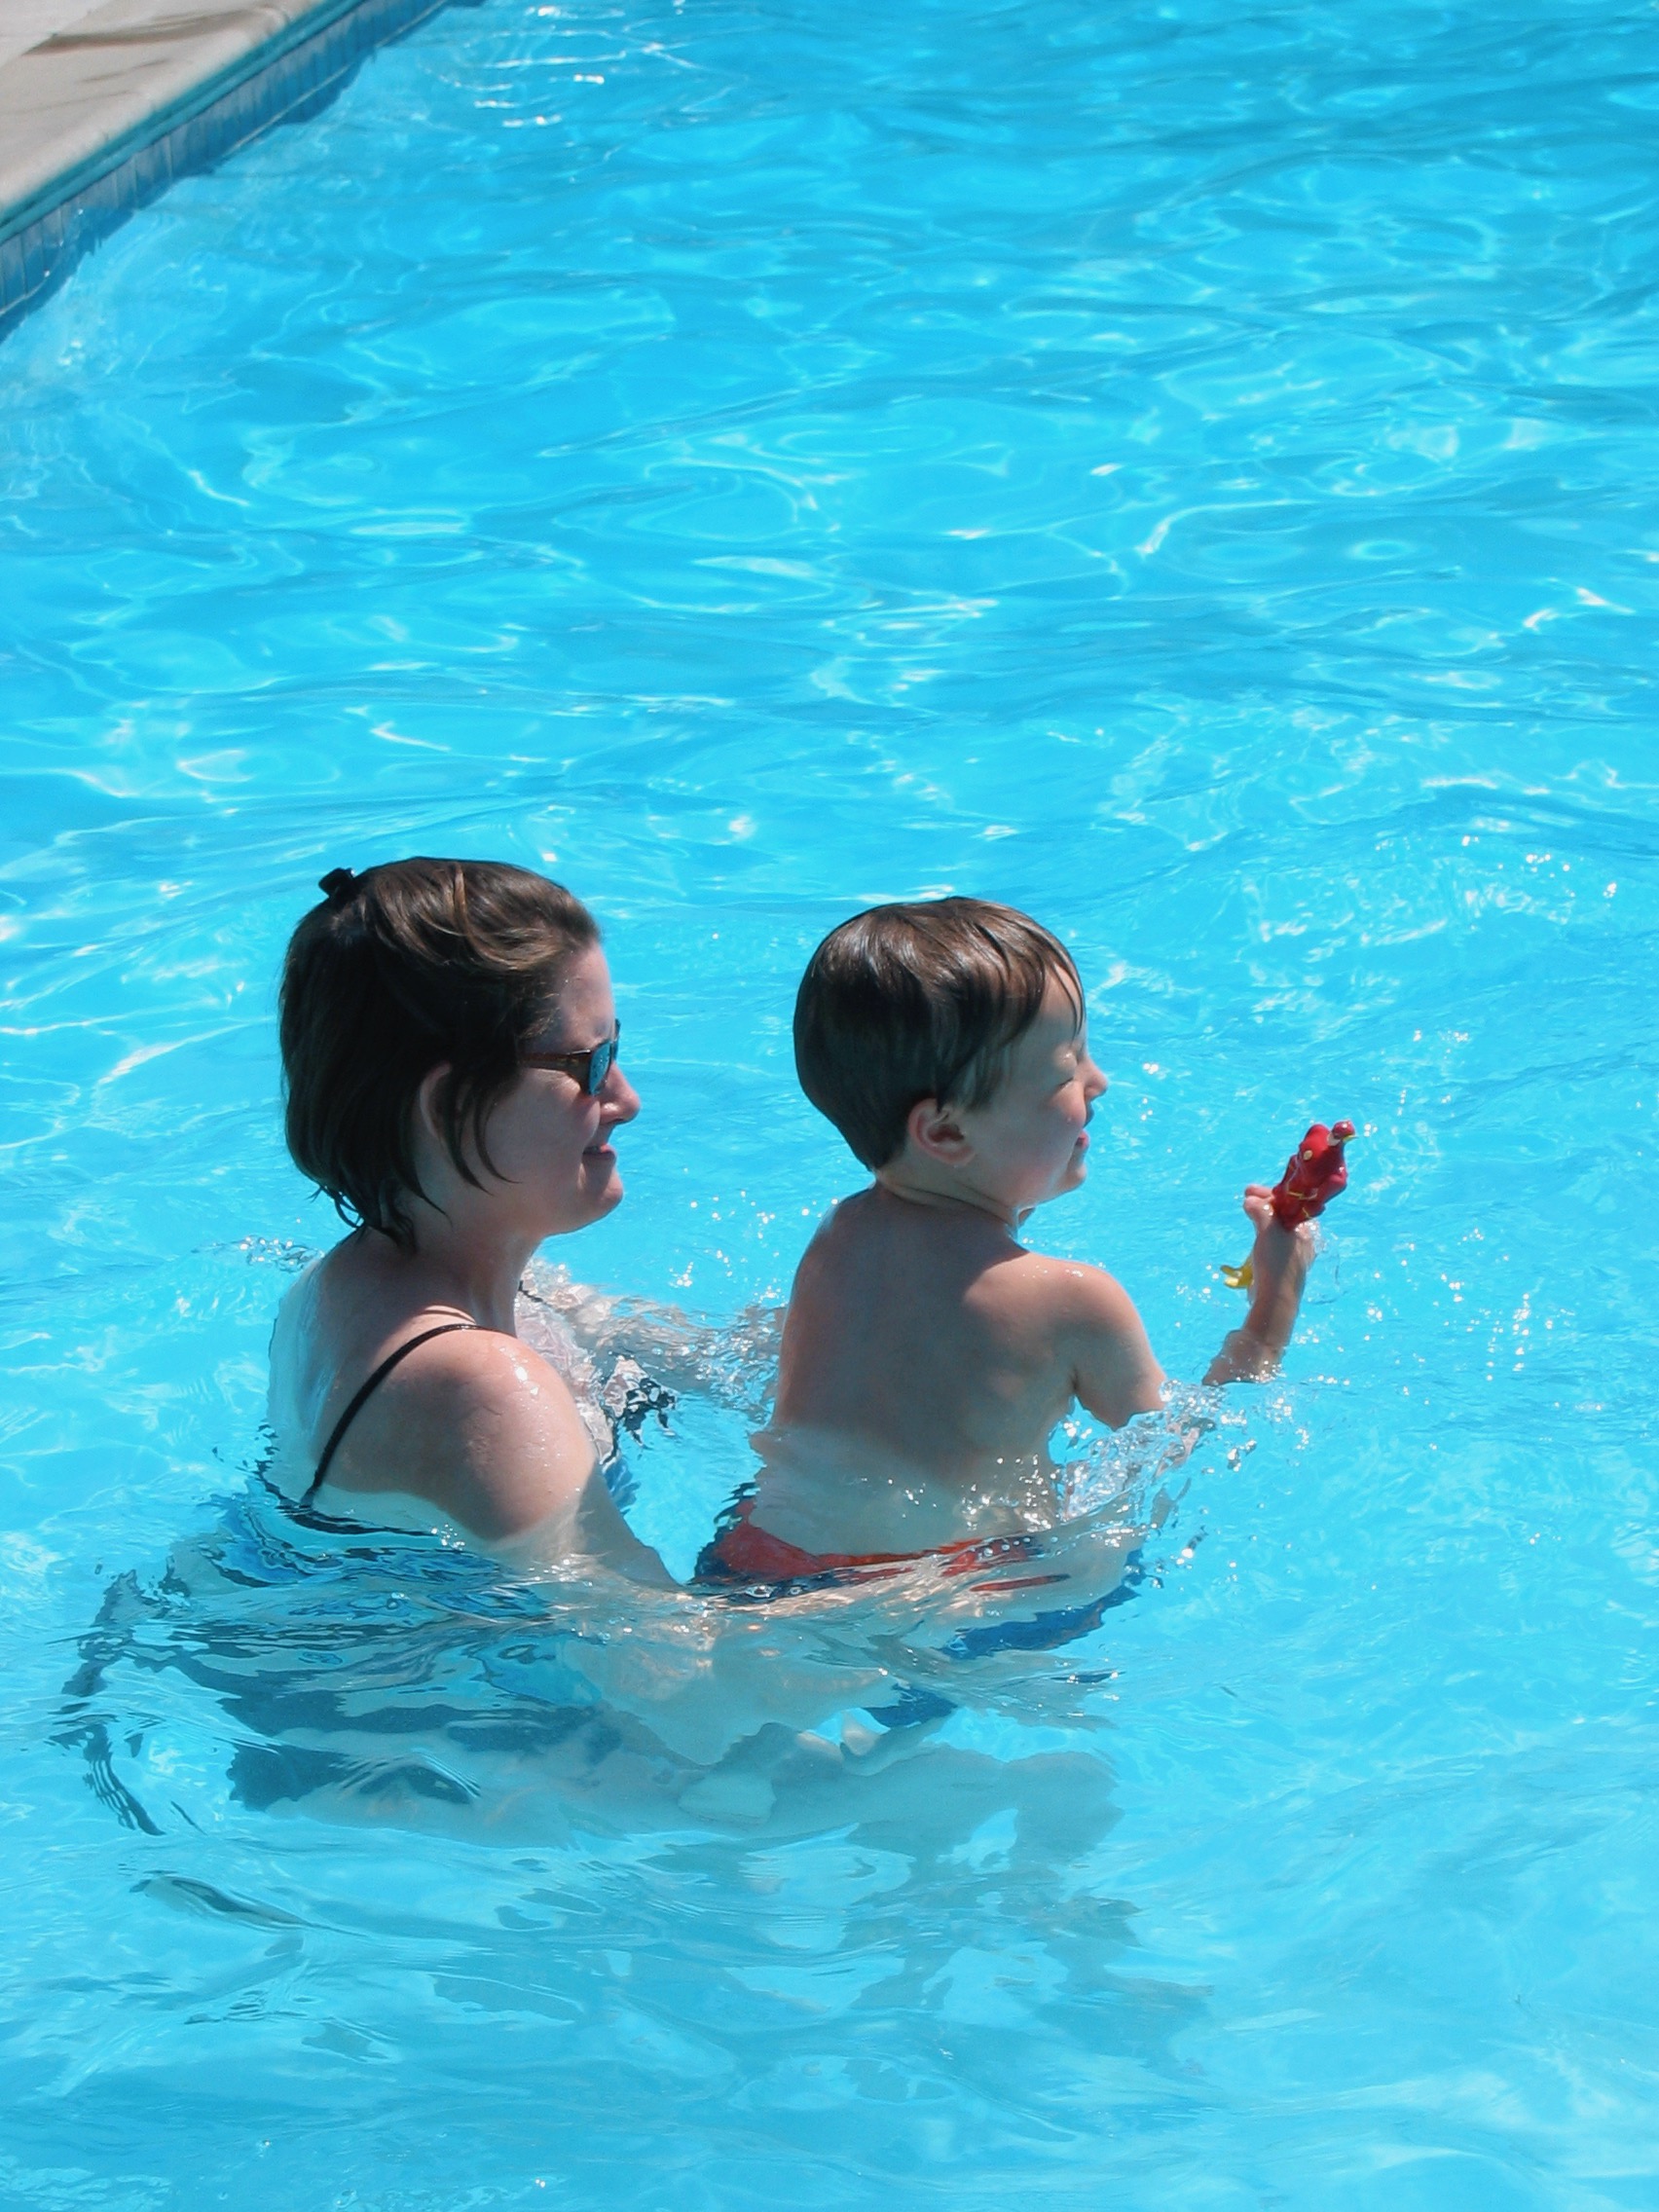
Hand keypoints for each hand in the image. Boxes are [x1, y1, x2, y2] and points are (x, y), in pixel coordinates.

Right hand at [1238, 1184, 1313, 1352]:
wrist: (1275, 1300)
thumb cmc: (1276, 1263)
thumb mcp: (1268, 1231)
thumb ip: (1261, 1211)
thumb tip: (1250, 1200)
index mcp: (1305, 1231)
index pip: (1290, 1204)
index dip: (1270, 1194)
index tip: (1249, 1190)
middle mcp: (1301, 1241)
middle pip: (1282, 1214)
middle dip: (1264, 1204)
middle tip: (1246, 1198)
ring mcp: (1291, 1253)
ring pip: (1276, 1227)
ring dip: (1261, 1216)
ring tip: (1247, 1210)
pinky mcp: (1280, 1264)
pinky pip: (1271, 1240)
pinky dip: (1261, 1231)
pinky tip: (1253, 1231)